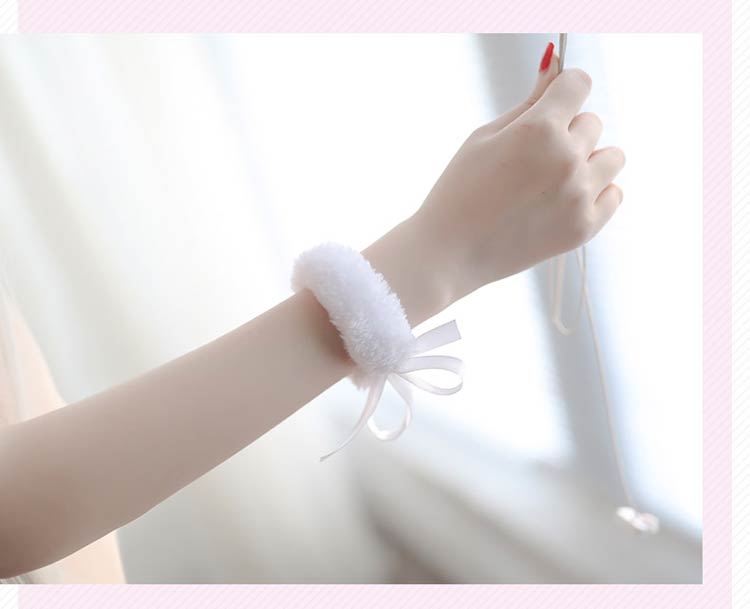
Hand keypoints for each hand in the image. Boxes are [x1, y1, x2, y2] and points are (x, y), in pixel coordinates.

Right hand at [413, 50, 625, 303]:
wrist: (448, 253)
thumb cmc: (459, 189)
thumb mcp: (485, 136)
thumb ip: (528, 101)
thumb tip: (555, 61)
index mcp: (538, 129)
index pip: (579, 84)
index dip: (563, 91)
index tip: (552, 105)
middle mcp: (566, 159)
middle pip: (592, 122)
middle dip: (567, 132)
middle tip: (530, 160)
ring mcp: (579, 196)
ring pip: (612, 157)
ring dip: (588, 161)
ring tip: (552, 181)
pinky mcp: (584, 227)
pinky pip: (614, 194)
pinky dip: (595, 193)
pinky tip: (564, 200)